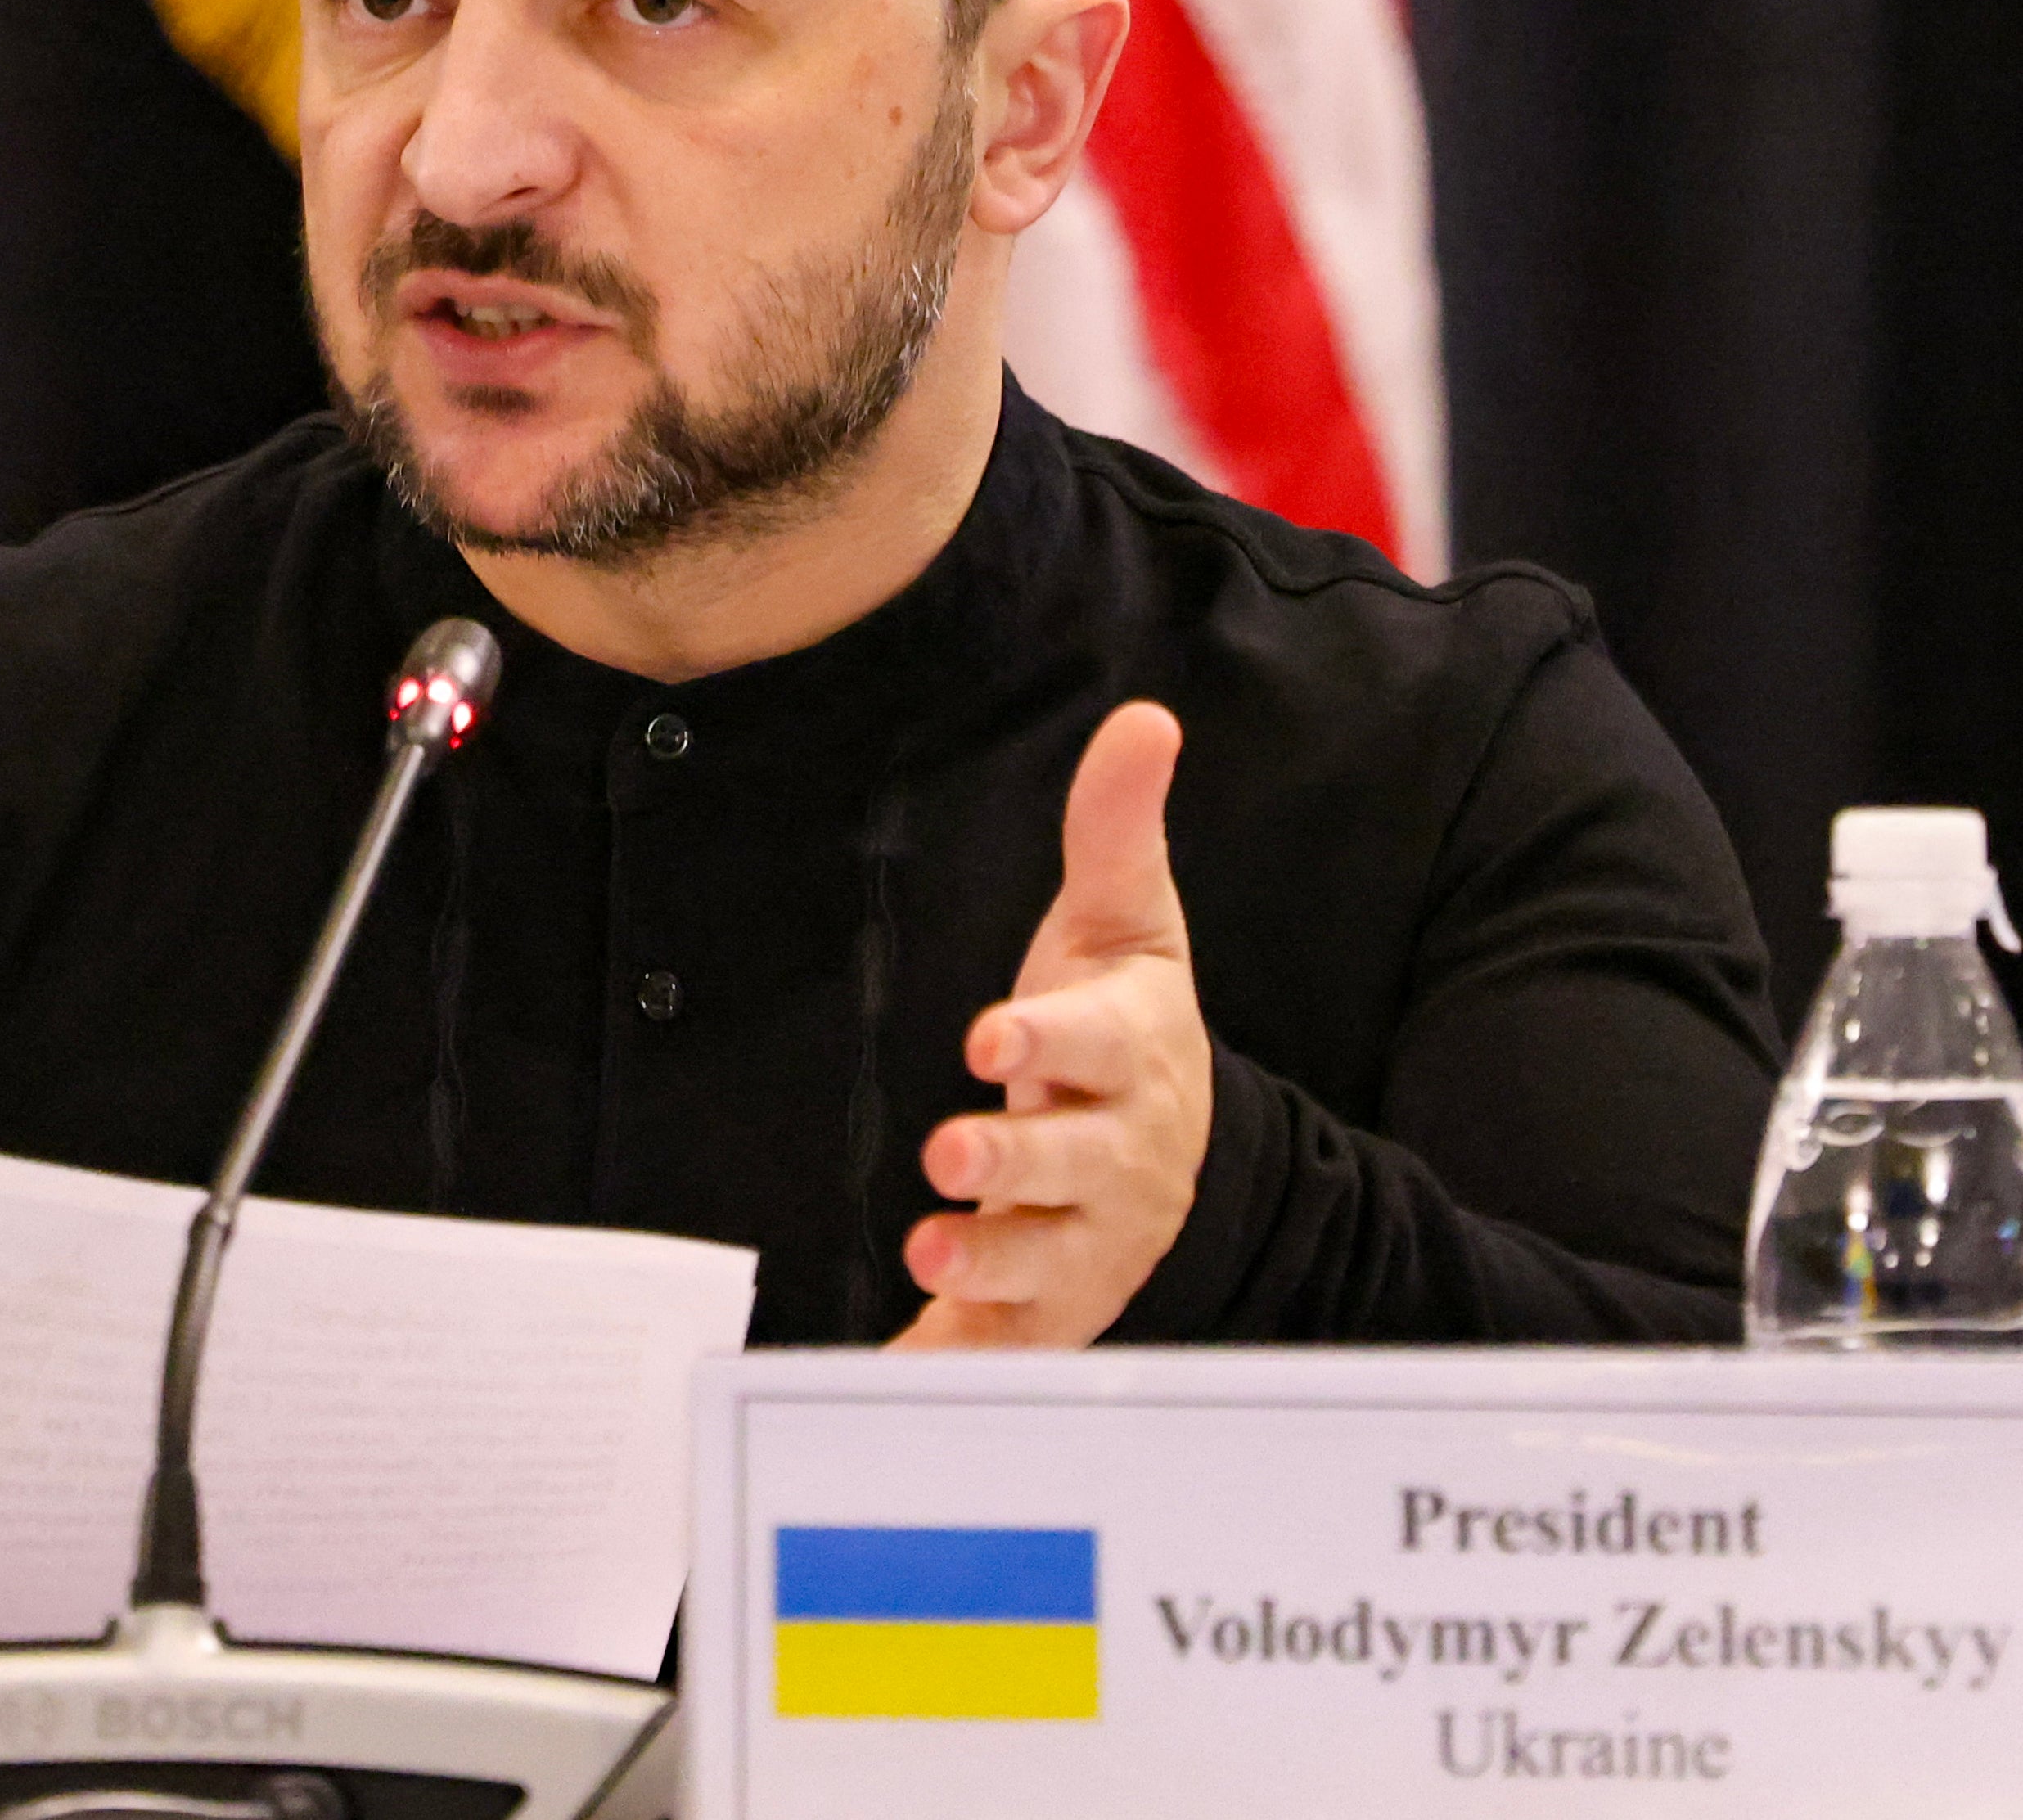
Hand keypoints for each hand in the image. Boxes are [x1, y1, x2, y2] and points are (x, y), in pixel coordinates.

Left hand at [888, 701, 1210, 1349]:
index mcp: (1131, 1055)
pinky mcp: (1050, 1305)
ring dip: (988, 1257)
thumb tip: (1143, 720)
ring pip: (1042, 1258)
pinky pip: (1001, 1338)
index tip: (996, 1037)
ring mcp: (1086, 1238)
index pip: (1097, 1043)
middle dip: (1013, 1162)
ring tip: (931, 1250)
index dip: (1050, 1041)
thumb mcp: (1127, 927)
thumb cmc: (1127, 1031)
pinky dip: (957, 1355)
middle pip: (1067, 1161)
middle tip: (951, 1153)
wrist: (1183, 1164)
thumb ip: (1118, 828)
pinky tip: (900, 1364)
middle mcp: (1116, 1155)